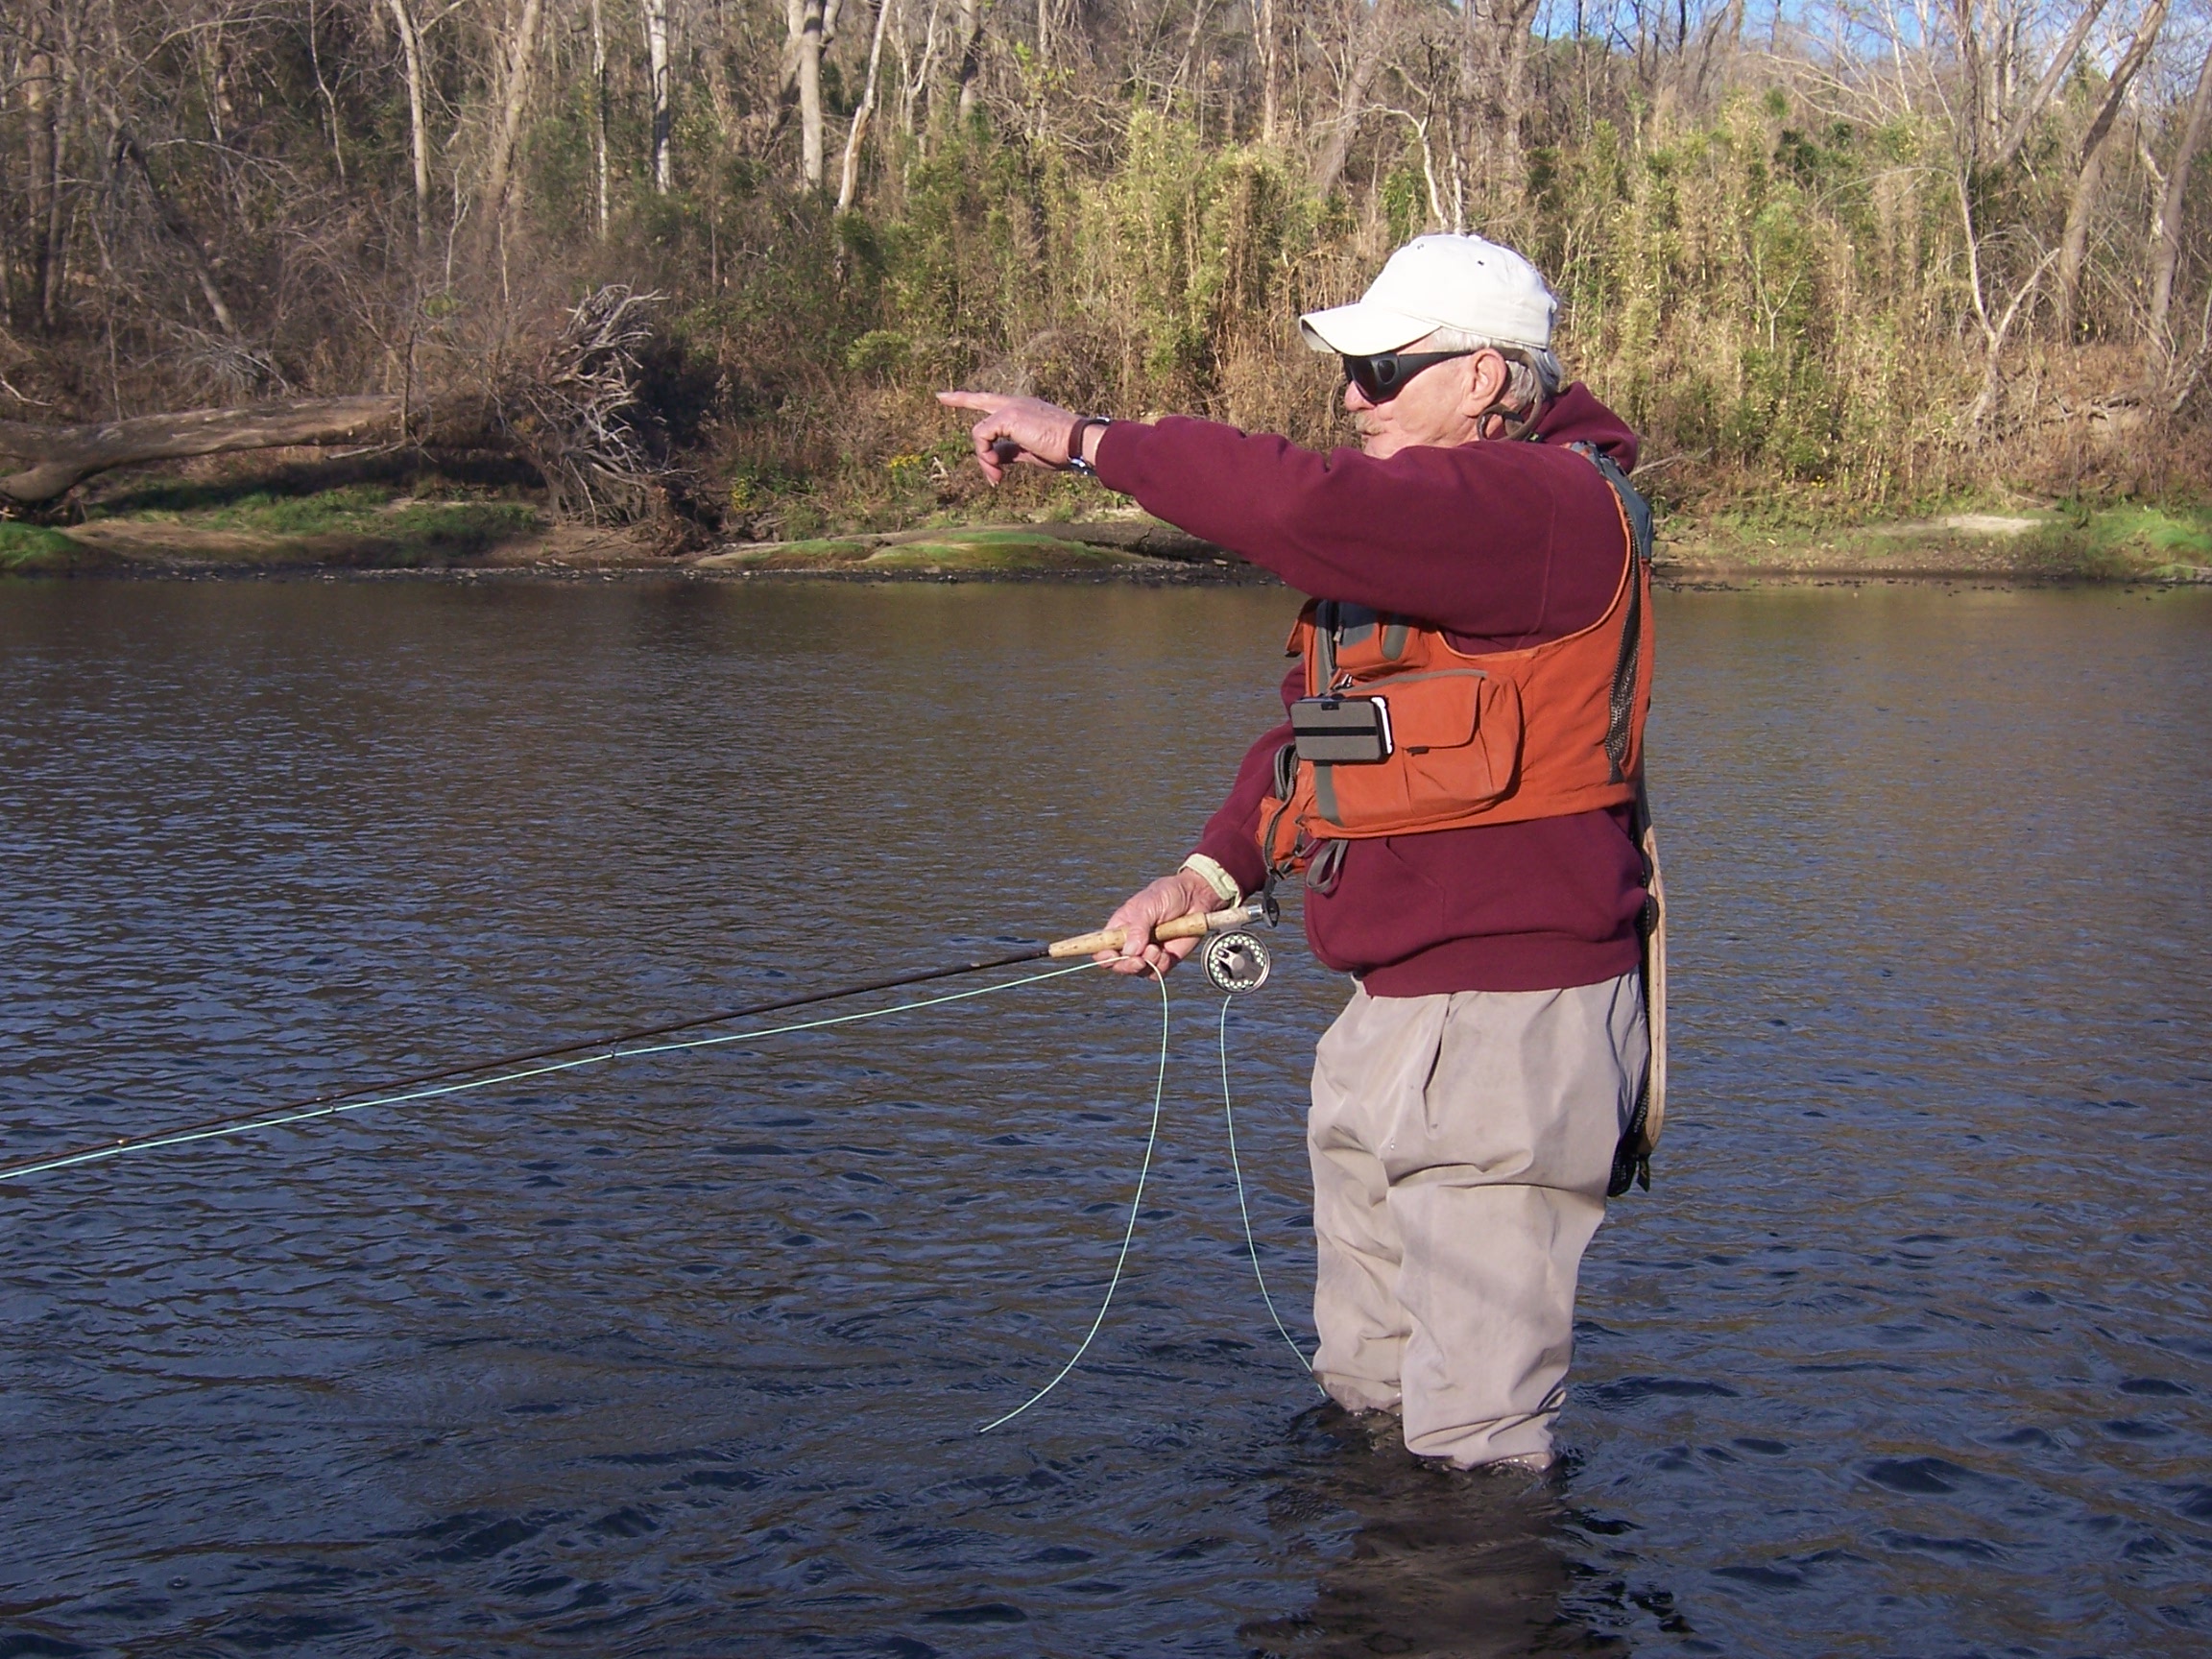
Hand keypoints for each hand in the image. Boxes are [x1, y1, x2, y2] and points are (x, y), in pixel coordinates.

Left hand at [937, 390, 1078, 483]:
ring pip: (979, 432)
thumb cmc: (1063, 450)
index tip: (963, 400)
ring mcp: (1011, 407)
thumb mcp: (1031, 453)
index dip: (979, 404)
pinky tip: (996, 468)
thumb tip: (995, 458)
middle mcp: (1016, 403)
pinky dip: (984, 455)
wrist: (1079, 443)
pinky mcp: (1007, 416)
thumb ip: (1010, 452)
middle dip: (959, 399)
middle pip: (981, 399)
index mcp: (1024, 409)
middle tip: (940, 396)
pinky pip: (981, 437)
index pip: (997, 405)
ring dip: (983, 459)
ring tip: (996, 476)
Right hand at [1095, 870, 1219, 976]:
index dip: (1103, 956)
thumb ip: (1138, 927)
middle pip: (1118, 965)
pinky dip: (1160, 966)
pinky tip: (1167, 953)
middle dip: (1127, 965)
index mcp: (1120, 927)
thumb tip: (1129, 951)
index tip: (1111, 957)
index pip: (1102, 947)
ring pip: (1138, 972)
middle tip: (1139, 959)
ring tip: (1158, 949)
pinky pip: (1157, 973)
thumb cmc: (1168, 894)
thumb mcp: (1148, 905)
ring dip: (1148, 964)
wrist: (1196, 897)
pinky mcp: (1165, 959)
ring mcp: (1148, 952)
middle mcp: (1131, 942)